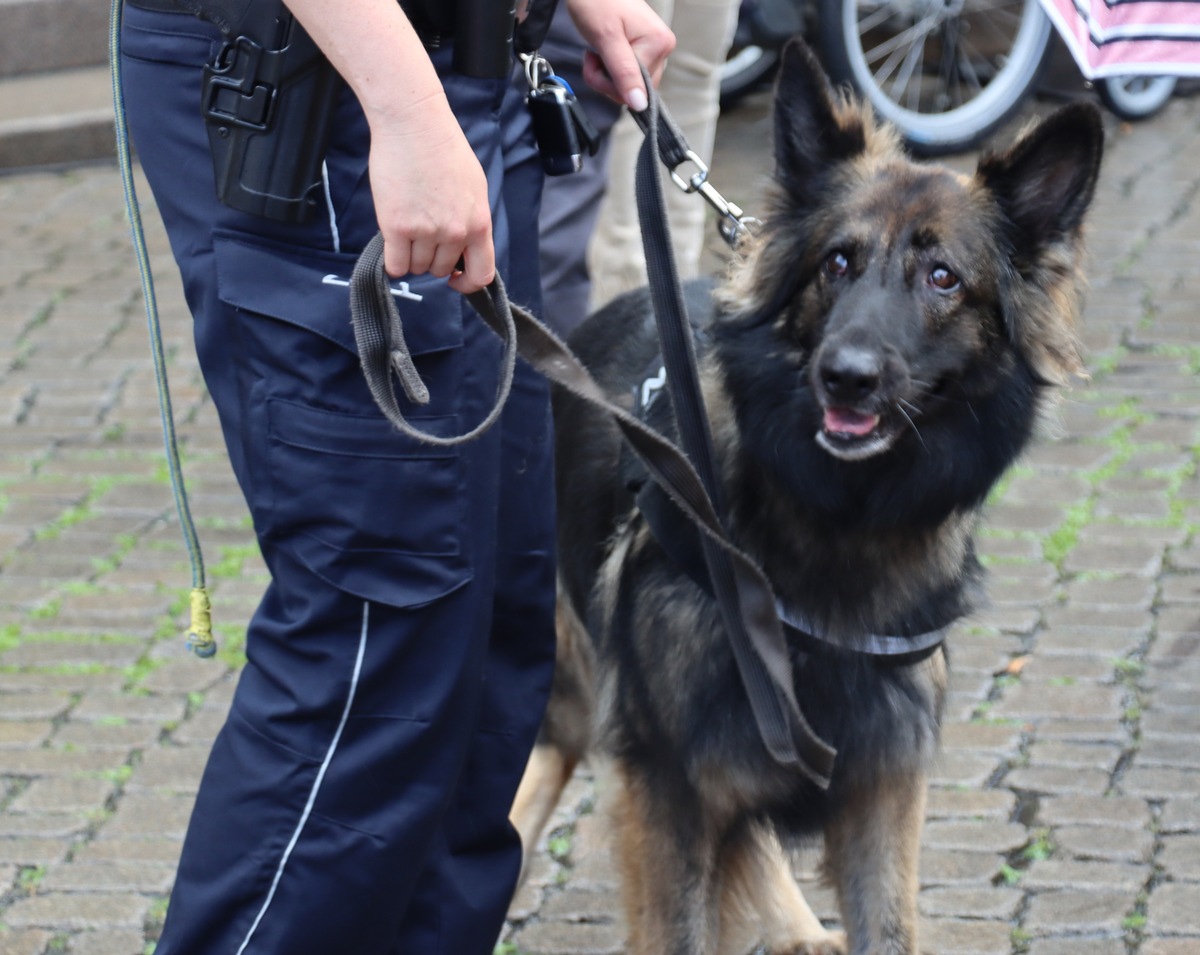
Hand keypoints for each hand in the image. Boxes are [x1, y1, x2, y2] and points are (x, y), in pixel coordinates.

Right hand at [367, 94, 495, 293]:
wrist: (414, 124)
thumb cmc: (443, 150)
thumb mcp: (475, 188)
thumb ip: (472, 221)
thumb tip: (466, 249)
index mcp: (479, 222)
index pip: (483, 274)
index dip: (468, 283)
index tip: (456, 280)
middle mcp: (456, 231)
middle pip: (442, 270)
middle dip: (432, 258)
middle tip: (422, 233)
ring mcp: (427, 230)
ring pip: (418, 267)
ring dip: (411, 255)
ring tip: (408, 227)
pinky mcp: (397, 227)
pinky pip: (395, 265)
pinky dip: (392, 261)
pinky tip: (393, 243)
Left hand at [566, 0, 674, 109]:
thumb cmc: (596, 2)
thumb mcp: (606, 40)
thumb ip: (624, 74)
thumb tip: (641, 104)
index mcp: (660, 44)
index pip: (638, 89)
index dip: (611, 84)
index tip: (594, 61)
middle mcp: (662, 48)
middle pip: (635, 89)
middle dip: (607, 80)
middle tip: (592, 57)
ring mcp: (654, 49)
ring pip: (629, 84)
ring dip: (605, 74)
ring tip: (596, 51)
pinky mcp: (643, 49)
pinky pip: (627, 73)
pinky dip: (609, 68)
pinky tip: (603, 50)